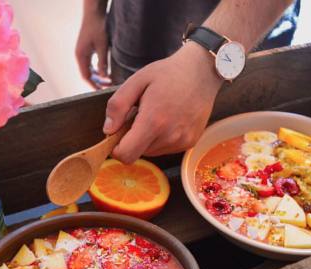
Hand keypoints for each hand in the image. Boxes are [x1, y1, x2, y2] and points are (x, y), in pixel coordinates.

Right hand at [75, 9, 109, 88]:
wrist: (93, 14)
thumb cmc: (97, 27)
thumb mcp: (102, 46)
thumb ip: (103, 62)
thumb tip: (104, 77)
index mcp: (81, 56)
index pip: (86, 76)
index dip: (94, 85)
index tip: (101, 91)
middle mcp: (80, 56)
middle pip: (87, 75)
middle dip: (96, 83)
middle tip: (107, 88)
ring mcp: (82, 53)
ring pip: (89, 70)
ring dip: (97, 77)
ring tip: (108, 81)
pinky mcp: (86, 50)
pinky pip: (90, 64)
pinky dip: (97, 70)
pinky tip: (105, 72)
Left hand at [103, 42, 223, 163]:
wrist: (202, 71)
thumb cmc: (167, 73)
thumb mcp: (136, 81)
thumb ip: (117, 106)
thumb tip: (108, 130)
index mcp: (154, 121)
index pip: (126, 155)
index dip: (117, 148)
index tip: (118, 134)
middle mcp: (170, 136)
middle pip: (138, 153)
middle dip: (133, 139)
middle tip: (139, 116)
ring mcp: (182, 141)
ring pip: (152, 152)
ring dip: (147, 139)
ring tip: (156, 115)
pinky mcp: (190, 142)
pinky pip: (166, 148)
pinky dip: (161, 138)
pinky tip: (168, 119)